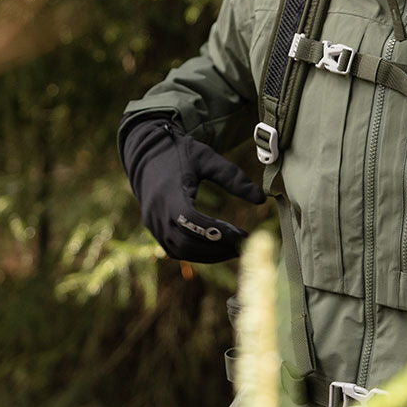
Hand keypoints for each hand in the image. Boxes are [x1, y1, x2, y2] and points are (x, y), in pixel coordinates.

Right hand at [120, 118, 265, 262]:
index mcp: (170, 193)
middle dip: (217, 248)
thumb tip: (261, 198)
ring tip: (234, 247)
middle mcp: (158, 213)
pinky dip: (196, 252)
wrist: (145, 153)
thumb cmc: (178, 152)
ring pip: (181, 251)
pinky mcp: (154, 229)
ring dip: (209, 254)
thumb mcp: (207, 157)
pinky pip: (175, 249)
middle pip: (187, 243)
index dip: (218, 233)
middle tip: (243, 246)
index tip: (243, 235)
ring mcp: (154, 224)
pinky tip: (216, 246)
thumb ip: (233, 177)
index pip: (193, 222)